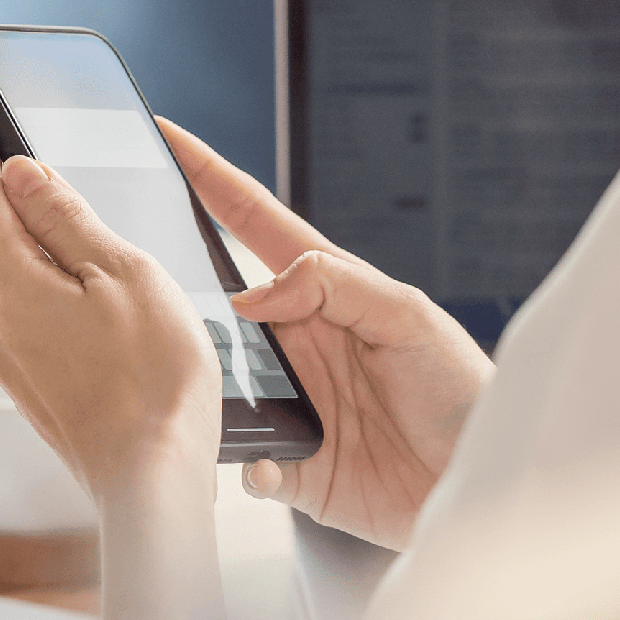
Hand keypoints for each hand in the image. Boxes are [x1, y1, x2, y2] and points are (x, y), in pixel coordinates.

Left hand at [0, 87, 220, 507]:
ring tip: (93, 226)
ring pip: (22, 277)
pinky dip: (60, 290)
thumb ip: (66, 218)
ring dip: (47, 244)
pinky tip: (103, 298)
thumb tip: (18, 171)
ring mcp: (11, 358)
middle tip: (34, 140)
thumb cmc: (153, 382)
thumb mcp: (122, 275)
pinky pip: (38, 316)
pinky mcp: (33, 386)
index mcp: (9, 282)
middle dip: (16, 187)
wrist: (154, 484)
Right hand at [160, 119, 493, 550]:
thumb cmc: (463, 392)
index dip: (209, 178)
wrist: (484, 482)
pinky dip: (246, 462)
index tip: (167, 137)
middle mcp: (295, 344)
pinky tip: (264, 461)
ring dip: (199, 383)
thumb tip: (252, 294)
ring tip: (192, 381)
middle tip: (135, 272)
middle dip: (171, 288)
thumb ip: (334, 285)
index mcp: (323, 293)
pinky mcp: (290, 464)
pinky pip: (243, 461)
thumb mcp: (408, 315)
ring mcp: (288, 402)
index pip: (251, 222)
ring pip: (214, 382)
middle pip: (214, 304)